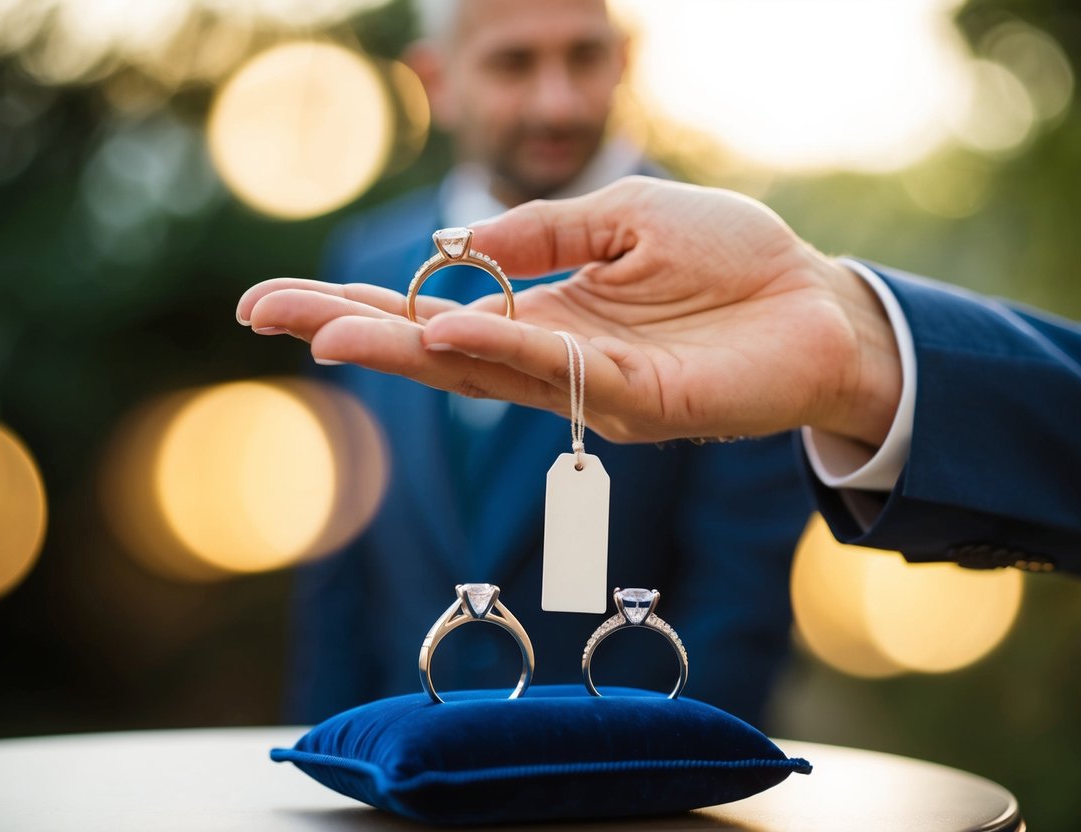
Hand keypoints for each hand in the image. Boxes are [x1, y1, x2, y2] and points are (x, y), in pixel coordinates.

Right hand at [237, 177, 900, 444]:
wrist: (815, 304)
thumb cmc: (730, 259)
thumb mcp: (627, 217)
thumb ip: (544, 232)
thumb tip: (458, 247)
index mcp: (546, 312)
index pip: (435, 309)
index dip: (362, 304)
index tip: (284, 297)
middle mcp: (551, 358)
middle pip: (434, 349)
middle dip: (349, 331)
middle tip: (264, 315)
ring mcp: (586, 389)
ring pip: (478, 371)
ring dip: (401, 349)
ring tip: (326, 332)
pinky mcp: (634, 404)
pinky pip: (554, 374)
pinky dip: (497, 349)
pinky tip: (440, 333)